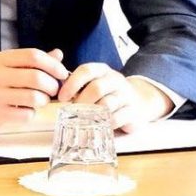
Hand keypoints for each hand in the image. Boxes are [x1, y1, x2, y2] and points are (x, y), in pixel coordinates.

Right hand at [0, 48, 68, 133]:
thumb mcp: (4, 66)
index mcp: (0, 59)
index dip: (53, 65)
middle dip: (52, 85)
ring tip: (39, 100)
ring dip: (43, 101)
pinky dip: (31, 114)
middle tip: (52, 90)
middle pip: (36, 77)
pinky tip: (24, 110)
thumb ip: (30, 61)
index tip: (62, 73)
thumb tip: (58, 55)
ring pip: (34, 97)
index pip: (33, 56)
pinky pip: (26, 115)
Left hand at [57, 64, 172, 131]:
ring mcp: (126, 95)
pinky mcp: (133, 112)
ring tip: (83, 119)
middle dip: (81, 101)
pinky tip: (98, 125)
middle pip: (96, 88)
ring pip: (107, 104)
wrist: (139, 100)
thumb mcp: (94, 82)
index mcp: (102, 70)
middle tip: (72, 111)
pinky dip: (105, 123)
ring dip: (92, 114)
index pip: (86, 70)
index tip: (61, 97)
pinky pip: (117, 118)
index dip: (72, 83)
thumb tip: (56, 93)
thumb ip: (77, 85)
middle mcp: (115, 80)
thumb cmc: (107, 92)